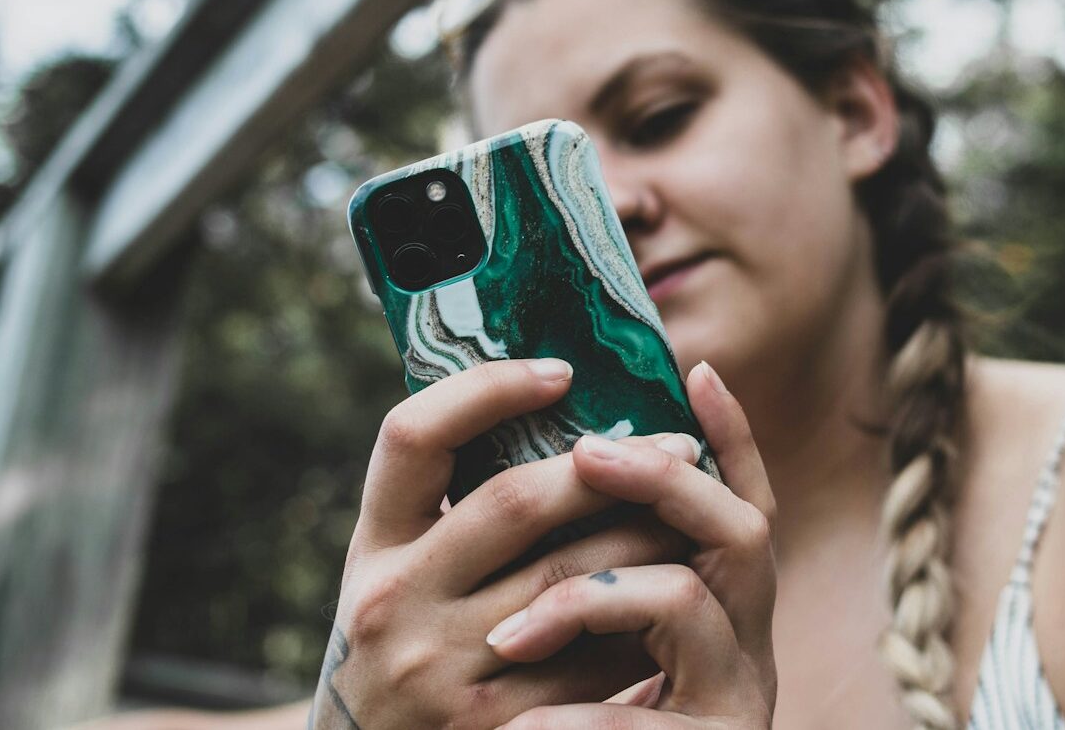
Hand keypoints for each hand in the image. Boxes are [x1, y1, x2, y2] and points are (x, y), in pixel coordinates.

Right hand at [310, 358, 705, 728]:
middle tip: (680, 445)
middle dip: (610, 466)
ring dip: (646, 533)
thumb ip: (449, 508)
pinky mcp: (489, 725)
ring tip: (693, 509)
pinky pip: (590, 657)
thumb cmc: (409, 644)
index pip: (412, 436)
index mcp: (371, 545)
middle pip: (514, 500)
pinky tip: (678, 587)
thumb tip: (554, 408)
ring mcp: (436, 668)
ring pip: (571, 576)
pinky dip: (642, 614)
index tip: (562, 371)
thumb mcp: (400, 571)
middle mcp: (392, 600)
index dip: (487, 389)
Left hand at [490, 362, 777, 728]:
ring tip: (506, 637)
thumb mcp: (605, 652)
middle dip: (659, 478)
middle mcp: (752, 648)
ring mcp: (740, 703)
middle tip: (586, 450)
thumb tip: (551, 474)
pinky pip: (640, 720)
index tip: (696, 373)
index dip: (735, 437)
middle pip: (742, 529)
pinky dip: (574, 721)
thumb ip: (603, 574)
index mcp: (728, 611)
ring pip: (688, 599)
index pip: (751, 502)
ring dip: (589, 596)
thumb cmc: (585, 729)